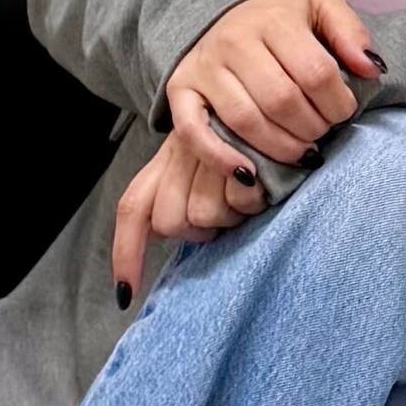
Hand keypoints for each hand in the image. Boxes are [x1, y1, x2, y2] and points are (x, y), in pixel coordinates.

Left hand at [108, 133, 263, 295]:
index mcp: (165, 162)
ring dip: (231, 214)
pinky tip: (263, 183)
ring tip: (248, 192)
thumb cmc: (248, 150)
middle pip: (170, 221)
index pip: (134, 209)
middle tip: (227, 210)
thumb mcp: (207, 169)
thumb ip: (180, 200)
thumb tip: (158, 241)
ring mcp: (205, 147)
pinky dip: (252, 200)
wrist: (279, 109)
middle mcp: (178, 151)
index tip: (126, 295)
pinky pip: (237, 197)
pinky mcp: (235, 144)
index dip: (127, 254)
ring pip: (204, 214)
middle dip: (200, 230)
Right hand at [164, 0, 381, 171]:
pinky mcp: (180, 89)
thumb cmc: (283, 19)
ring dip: (280, 147)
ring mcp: (204, 67)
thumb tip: (372, 69)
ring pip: (244, 120)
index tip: (344, 112)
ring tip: (300, 151)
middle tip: (322, 133)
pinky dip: (220, 158)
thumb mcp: (323, 9)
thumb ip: (351, 34)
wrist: (223, 8)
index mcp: (274, 18)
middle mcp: (234, 41)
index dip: (338, 104)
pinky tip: (248, 174)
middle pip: (281, 100)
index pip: (315, 72)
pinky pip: (192, 131)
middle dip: (312, 128)